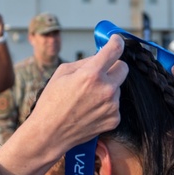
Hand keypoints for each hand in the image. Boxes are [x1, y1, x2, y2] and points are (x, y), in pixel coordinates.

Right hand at [31, 35, 127, 150]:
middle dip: (113, 67)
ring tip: (87, 98)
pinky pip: (115, 105)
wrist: (50, 133)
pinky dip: (106, 105)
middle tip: (100, 73)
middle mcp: (106, 89)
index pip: (115, 50)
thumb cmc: (51, 103)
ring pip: (117, 88)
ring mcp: (112, 106)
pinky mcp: (114, 119)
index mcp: (91, 74)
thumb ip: (84, 62)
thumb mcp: (61, 73)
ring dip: (107, 88)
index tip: (116, 41)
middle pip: (123, 68)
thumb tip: (99, 56)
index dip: (116, 42)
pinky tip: (90, 110)